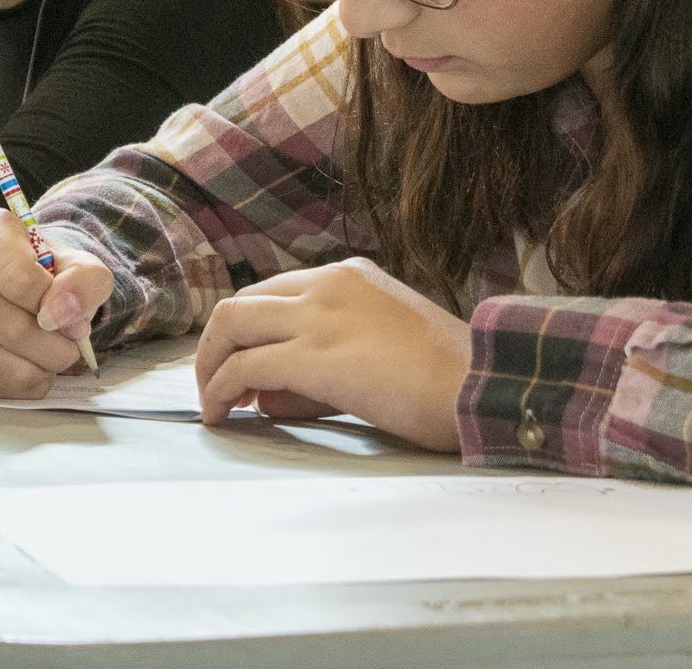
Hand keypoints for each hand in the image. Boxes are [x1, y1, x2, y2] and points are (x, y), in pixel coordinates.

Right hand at [0, 208, 112, 397]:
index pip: (18, 279)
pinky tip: (30, 371)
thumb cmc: (49, 272)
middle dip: (53, 348)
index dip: (56, 307)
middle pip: (6, 325)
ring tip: (52, 359)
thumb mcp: (81, 265)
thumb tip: (62, 314)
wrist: (24, 286)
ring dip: (35, 371)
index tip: (73, 316)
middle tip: (71, 348)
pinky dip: (13, 387)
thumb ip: (84, 280)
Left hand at [194, 257, 471, 449]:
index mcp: (348, 275)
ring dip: (210, 366)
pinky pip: (246, 367)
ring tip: (213, 404)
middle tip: (217, 386)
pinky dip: (222, 390)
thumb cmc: (446, 376)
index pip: (274, 292)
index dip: (248, 331)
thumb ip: (323, 360)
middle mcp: (327, 284)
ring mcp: (319, 316)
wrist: (481, 382)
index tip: (243, 367)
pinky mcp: (314, 356)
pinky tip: (222, 416)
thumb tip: (268, 393)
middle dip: (217, 345)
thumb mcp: (381, 347)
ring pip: (232, 324)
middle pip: (243, 303)